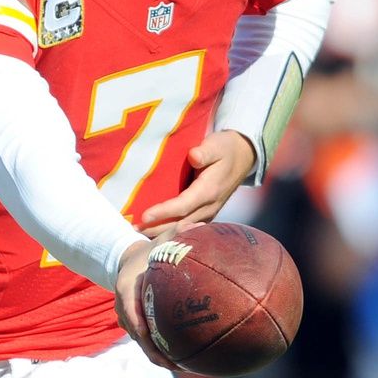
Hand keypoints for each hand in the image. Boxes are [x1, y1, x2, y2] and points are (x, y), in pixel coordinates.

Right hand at [114, 239, 172, 368]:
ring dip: (157, 356)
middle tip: (173, 363)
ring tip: (181, 366)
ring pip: (141, 342)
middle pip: (136, 333)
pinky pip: (147, 340)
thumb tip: (200, 226)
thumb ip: (179, 232)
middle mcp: (123, 306)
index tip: (147, 335)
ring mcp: (128, 317)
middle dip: (152, 351)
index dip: (137, 322)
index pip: (128, 308)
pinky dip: (161, 350)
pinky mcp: (135, 324)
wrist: (127, 260)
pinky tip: (183, 359)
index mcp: (126, 287)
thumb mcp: (161, 239)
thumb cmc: (149, 249)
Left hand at [137, 130, 255, 237]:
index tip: (144, 216)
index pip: (183, 205)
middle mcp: (209, 206)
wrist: (243, 157)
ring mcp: (209, 212)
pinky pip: (189, 227)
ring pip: (184, 228)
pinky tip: (157, 231)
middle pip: (181, 223)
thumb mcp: (217, 145)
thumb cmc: (225, 148)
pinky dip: (173, 231)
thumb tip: (194, 156)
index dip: (163, 212)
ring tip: (141, 232)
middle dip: (157, 227)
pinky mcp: (207, 214)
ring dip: (163, 232)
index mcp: (209, 190)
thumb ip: (205, 151)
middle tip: (134, 228)